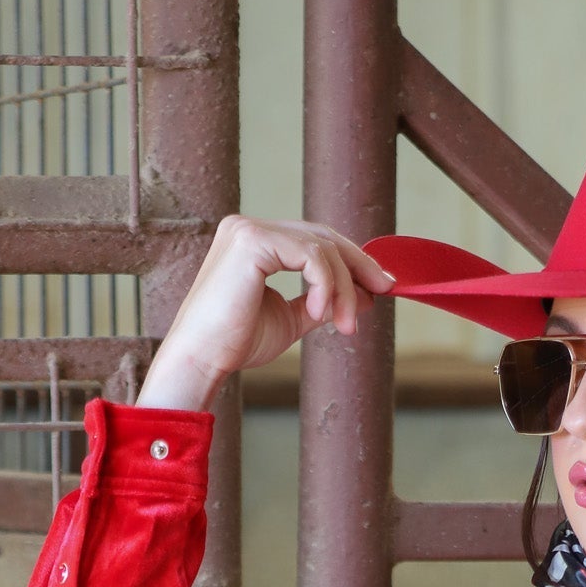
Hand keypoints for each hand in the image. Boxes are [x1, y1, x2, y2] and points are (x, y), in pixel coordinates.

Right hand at [137, 214, 395, 409]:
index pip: (314, 240)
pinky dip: (324, 284)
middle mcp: (249, 228)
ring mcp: (248, 229)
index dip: (351, 260)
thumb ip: (322, 301)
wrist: (202, 358)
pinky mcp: (251, 240)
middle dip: (358, 266)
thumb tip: (364, 294)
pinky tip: (320, 314)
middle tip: (383, 291)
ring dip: (343, 288)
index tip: (380, 284)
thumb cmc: (236, 343)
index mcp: (255, 242)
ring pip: (320, 247)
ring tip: (345, 325)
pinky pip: (309, 255)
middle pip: (322, 236)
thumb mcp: (290, 319)